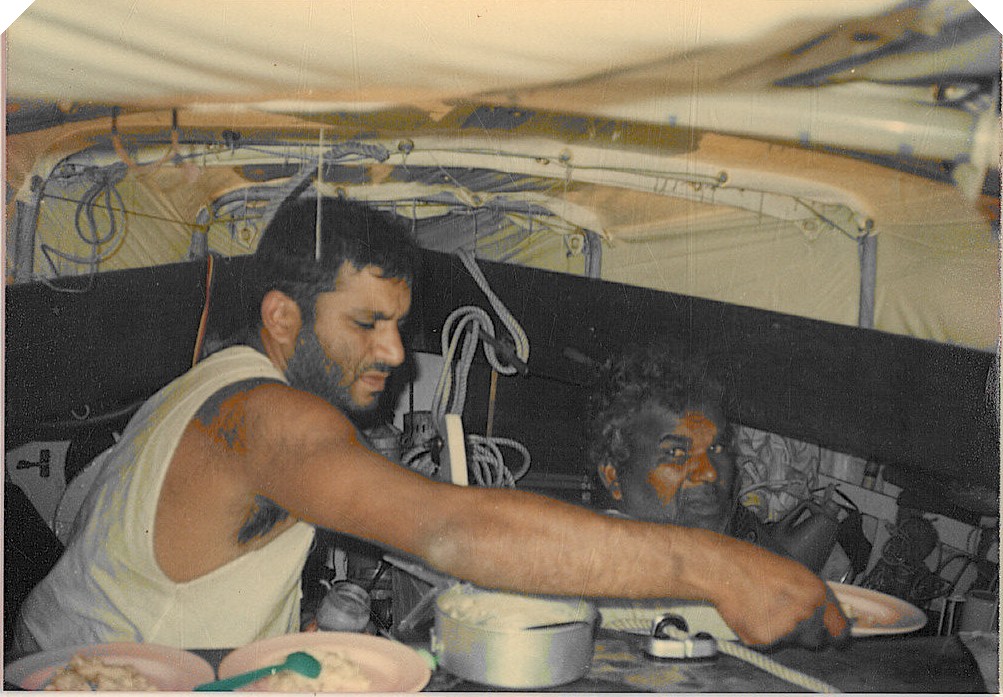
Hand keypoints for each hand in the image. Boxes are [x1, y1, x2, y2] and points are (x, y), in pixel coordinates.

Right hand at [707, 537, 849, 648]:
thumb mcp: (794, 571)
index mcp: (816, 594)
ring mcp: (785, 630)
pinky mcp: (765, 640)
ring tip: (764, 607)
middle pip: (816, 638)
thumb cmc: (754, 564)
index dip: (836, 631)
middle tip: (787, 614)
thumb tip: (828, 611)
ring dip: (783, 631)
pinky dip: (762, 632)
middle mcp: (805, 614)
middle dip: (806, 631)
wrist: (724, 570)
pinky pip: (769, 642)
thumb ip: (814, 594)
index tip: (833, 633)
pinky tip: (753, 613)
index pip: (840, 628)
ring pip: (792, 641)